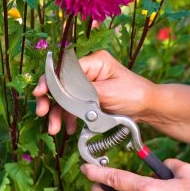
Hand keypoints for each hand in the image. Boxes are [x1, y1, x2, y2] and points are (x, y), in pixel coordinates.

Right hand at [33, 50, 154, 133]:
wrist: (148, 108)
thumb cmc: (134, 94)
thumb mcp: (109, 92)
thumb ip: (84, 91)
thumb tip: (61, 92)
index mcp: (93, 62)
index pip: (64, 69)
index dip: (49, 81)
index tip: (40, 93)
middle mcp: (87, 72)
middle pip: (60, 84)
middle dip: (51, 101)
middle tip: (43, 113)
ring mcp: (87, 86)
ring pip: (64, 98)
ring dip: (58, 113)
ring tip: (55, 129)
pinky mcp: (88, 99)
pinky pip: (72, 107)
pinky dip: (68, 118)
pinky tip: (68, 128)